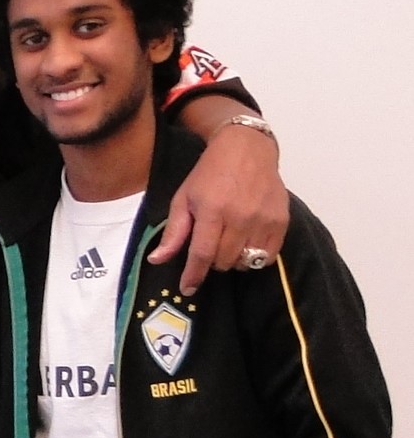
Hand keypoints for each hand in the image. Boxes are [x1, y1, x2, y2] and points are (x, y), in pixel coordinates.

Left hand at [149, 121, 287, 294]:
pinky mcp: (281, 220)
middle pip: (223, 261)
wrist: (247, 149)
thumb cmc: (209, 174)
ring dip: (232, 259)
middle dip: (212, 261)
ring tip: (227, 242)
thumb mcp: (183, 198)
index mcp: (212, 210)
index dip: (193, 275)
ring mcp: (263, 219)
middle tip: (209, 246)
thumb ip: (173, 232)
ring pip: (245, 261)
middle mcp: (240, 216)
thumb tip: (156, 260)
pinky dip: (254, 257)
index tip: (187, 288)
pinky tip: (246, 243)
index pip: (202, 253)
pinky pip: (268, 256)